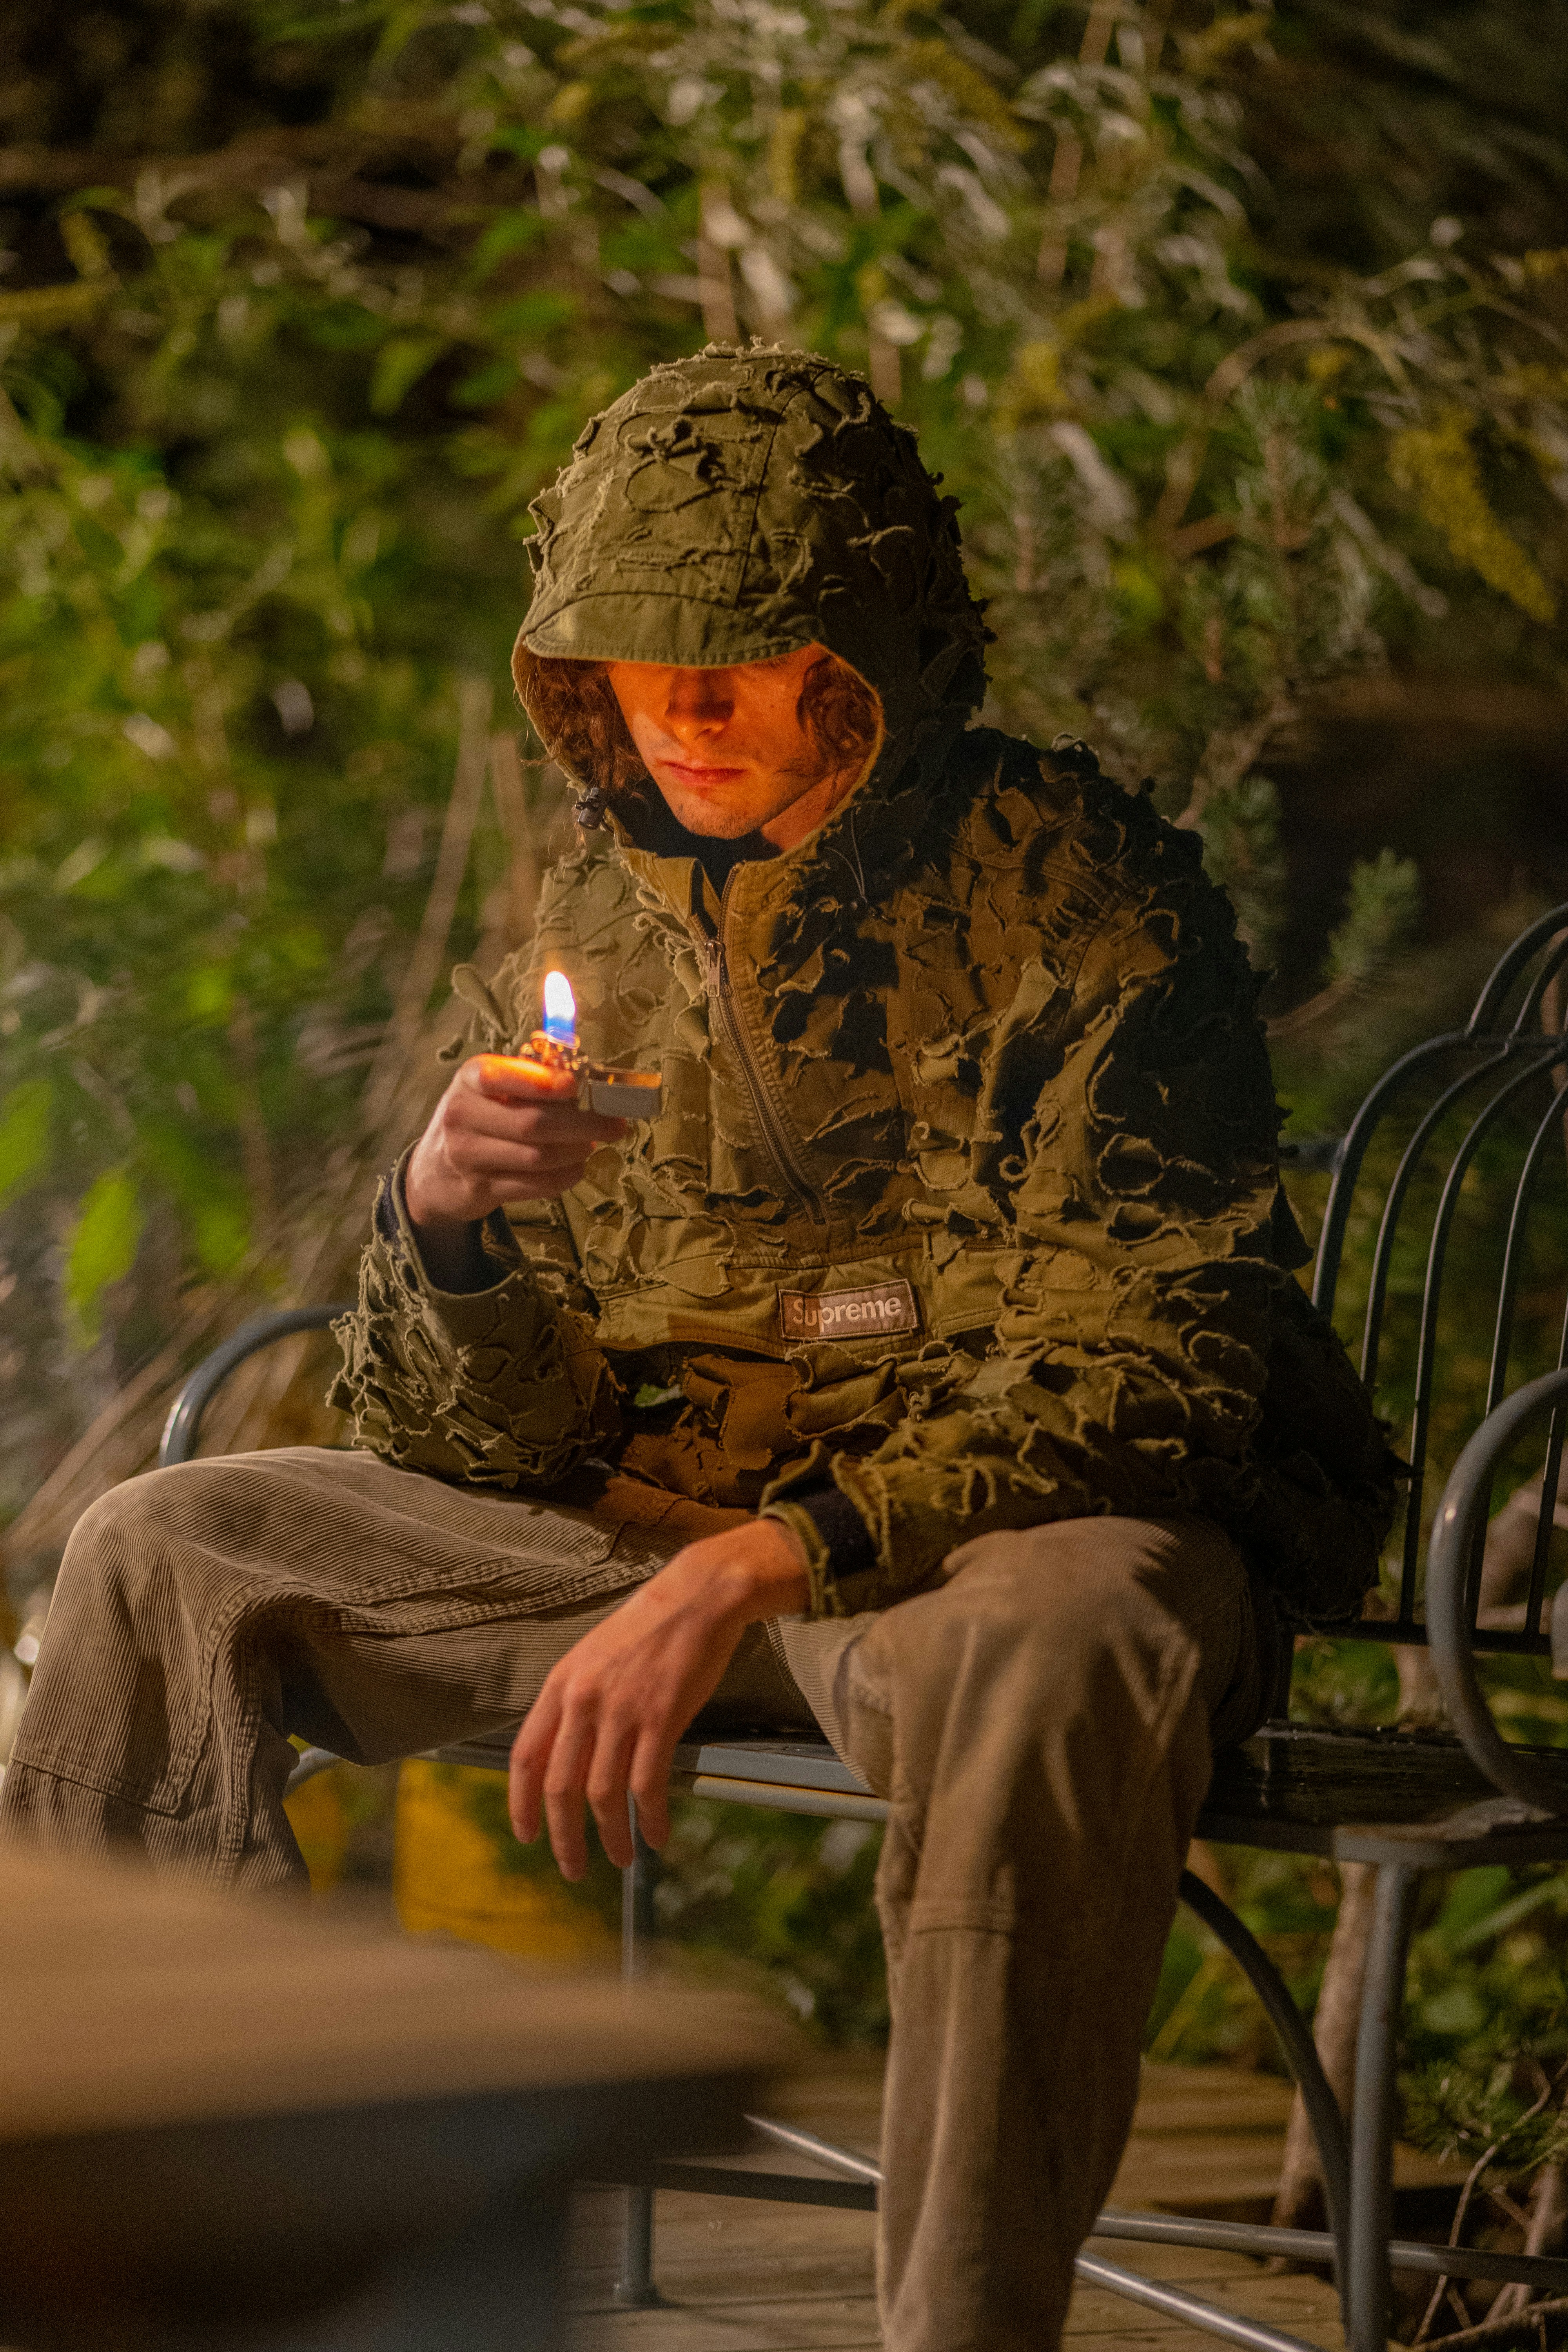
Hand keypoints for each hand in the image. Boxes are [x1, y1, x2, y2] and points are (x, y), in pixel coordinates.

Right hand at [404, 1055, 626, 1277]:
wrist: (434, 1172)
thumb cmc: (477, 1118)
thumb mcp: (490, 1087)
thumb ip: (529, 1075)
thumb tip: (578, 1067)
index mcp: (469, 1079)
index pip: (501, 1076)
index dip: (542, 1082)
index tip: (575, 1086)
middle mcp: (462, 1115)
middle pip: (533, 1123)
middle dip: (583, 1124)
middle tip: (615, 1124)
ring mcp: (467, 1155)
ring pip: (538, 1157)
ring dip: (576, 1152)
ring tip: (592, 1145)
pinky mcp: (480, 1189)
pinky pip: (535, 1185)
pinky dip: (565, 1176)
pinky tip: (576, 1167)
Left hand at [509, 1518, 810, 1877]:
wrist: (696, 1597)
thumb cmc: (647, 1628)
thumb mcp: (592, 1658)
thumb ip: (574, 1703)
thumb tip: (564, 1755)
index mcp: (561, 1686)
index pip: (525, 1757)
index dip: (521, 1804)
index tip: (527, 1837)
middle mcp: (584, 1701)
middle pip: (560, 1787)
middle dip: (564, 1838)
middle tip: (573, 1869)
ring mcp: (622, 1711)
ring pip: (602, 1794)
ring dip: (610, 1836)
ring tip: (620, 1859)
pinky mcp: (661, 1718)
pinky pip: (647, 1785)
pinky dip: (649, 1819)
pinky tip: (655, 1836)